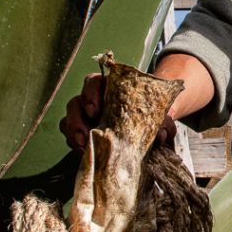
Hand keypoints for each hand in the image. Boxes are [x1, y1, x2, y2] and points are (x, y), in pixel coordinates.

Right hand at [59, 72, 176, 150]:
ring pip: (70, 116)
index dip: (90, 93)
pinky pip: (69, 132)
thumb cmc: (150, 116)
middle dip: (77, 116)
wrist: (149, 129)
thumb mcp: (158, 117)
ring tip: (84, 144)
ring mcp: (85, 115)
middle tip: (87, 133)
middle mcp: (94, 99)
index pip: (93, 81)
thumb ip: (162, 122)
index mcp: (111, 88)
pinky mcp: (82, 130)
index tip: (95, 109)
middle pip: (76, 100)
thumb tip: (162, 135)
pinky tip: (83, 150)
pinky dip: (73, 140)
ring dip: (73, 130)